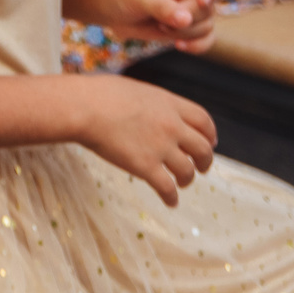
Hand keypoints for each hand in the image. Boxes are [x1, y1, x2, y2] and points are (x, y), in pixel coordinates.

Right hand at [75, 76, 216, 205]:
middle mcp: (172, 126)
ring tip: (181, 183)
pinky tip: (170, 202)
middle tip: (200, 167)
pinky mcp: (146, 167)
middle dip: (205, 161)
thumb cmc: (98, 94)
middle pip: (202, 148)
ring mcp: (161, 148)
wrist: (83, 108)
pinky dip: (171, 197)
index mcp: (169, 104)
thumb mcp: (134, 90)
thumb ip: (150, 103)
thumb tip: (148, 111)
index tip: (210, 142)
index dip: (210, 134)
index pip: (203, 120)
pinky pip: (167, 188)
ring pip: (187, 171)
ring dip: (187, 179)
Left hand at [92, 0, 223, 50]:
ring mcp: (190, 12)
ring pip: (207, 26)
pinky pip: (205, 40)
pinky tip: (179, 46)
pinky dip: (197, 46)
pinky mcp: (186, 30)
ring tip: (160, 27)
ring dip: (185, 33)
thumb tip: (186, 20)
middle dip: (188, 19)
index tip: (202, 1)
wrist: (109, 10)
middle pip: (210, 8)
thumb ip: (162, 7)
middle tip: (161, 21)